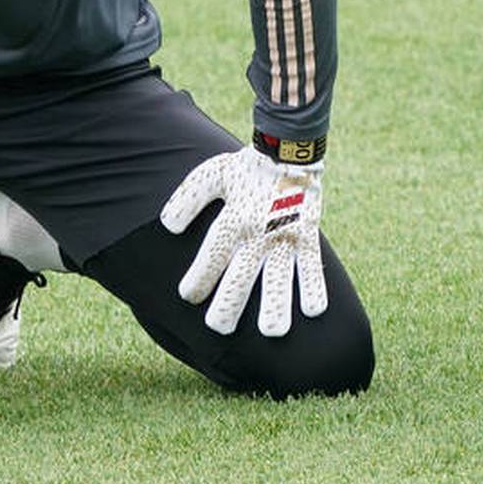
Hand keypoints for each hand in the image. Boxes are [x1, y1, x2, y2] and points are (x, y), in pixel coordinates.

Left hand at [160, 145, 326, 336]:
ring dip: (276, 306)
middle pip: (242, 276)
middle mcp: (259, 231)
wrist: (286, 152)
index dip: (199, 278)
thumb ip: (187, 200)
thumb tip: (167, 226)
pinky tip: (312, 311)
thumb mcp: (209, 176)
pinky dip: (315, 288)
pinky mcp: (309, 235)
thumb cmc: (243, 169)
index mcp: (233, 217)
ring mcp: (286, 235)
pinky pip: (314, 266)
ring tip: (271, 332)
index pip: (213, 255)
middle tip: (218, 328)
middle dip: (229, 305)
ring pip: (281, 278)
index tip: (188, 296)